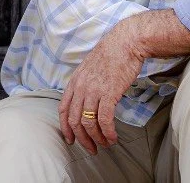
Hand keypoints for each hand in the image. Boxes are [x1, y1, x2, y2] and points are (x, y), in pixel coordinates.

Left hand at [59, 22, 143, 154]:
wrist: (126, 42)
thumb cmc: (112, 53)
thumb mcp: (90, 67)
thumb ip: (86, 83)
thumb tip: (88, 99)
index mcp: (75, 81)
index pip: (63, 109)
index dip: (66, 127)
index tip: (71, 139)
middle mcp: (81, 87)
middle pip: (74, 120)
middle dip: (82, 139)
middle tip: (91, 149)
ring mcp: (93, 90)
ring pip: (88, 123)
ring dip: (97, 138)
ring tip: (105, 144)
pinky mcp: (108, 93)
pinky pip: (104, 120)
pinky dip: (108, 132)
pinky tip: (113, 137)